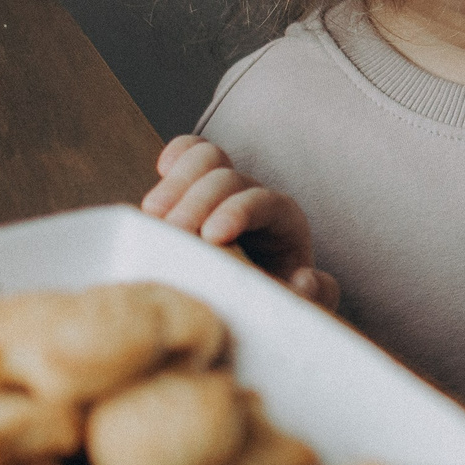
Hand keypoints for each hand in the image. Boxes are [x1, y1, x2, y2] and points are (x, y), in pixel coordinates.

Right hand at [141, 136, 340, 311]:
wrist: (237, 310)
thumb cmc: (267, 308)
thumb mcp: (294, 309)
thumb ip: (312, 299)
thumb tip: (304, 279)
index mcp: (283, 223)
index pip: (264, 202)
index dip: (238, 212)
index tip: (212, 237)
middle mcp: (253, 199)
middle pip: (229, 178)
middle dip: (199, 201)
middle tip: (173, 230)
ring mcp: (220, 191)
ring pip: (206, 159)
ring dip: (178, 182)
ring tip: (152, 214)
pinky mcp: (190, 192)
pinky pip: (187, 155)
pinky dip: (176, 155)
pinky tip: (163, 169)